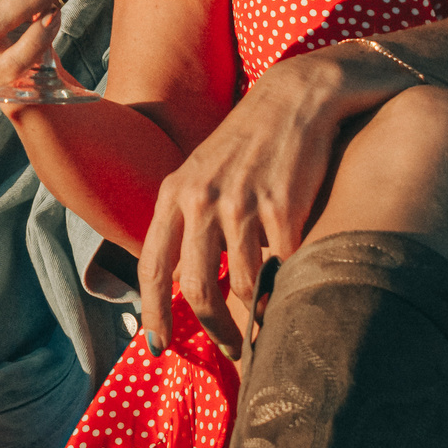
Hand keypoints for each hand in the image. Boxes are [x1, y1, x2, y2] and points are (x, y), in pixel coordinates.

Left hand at [136, 44, 414, 357]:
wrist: (294, 99)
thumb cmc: (247, 144)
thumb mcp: (200, 175)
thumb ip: (185, 222)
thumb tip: (177, 285)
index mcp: (174, 193)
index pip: (153, 267)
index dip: (153, 314)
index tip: (158, 348)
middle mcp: (201, 198)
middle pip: (198, 289)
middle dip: (215, 330)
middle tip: (232, 348)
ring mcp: (242, 202)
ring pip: (242, 284)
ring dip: (254, 312)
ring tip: (265, 317)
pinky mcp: (282, 205)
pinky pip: (282, 263)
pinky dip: (287, 277)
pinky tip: (293, 272)